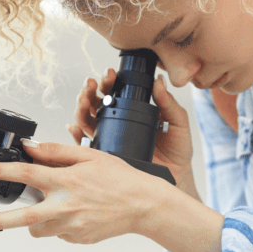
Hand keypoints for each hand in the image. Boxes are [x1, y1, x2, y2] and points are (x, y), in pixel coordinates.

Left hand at [0, 140, 173, 243]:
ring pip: (39, 228)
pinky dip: (60, 223)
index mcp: (66, 181)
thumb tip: (30, 147)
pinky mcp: (77, 239)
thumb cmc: (121, 179)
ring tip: (58, 206)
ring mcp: (71, 226)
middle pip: (22, 217)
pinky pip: (58, 232)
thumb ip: (57, 152)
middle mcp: (66, 206)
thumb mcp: (90, 156)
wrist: (144, 206)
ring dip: (38, 219)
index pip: (25, 173)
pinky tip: (79, 212)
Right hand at [68, 69, 197, 196]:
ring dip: (81, 108)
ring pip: (86, 119)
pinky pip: (83, 145)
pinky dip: (75, 134)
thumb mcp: (177, 123)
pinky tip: (74, 127)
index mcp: (133, 111)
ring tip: (83, 100)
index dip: (110, 81)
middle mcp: (117, 122)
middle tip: (92, 84)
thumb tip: (159, 82)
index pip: (116, 92)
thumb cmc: (177, 150)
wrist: (176, 177)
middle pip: (96, 102)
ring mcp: (108, 138)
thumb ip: (169, 103)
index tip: (110, 74)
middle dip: (90, 91)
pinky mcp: (103, 156)